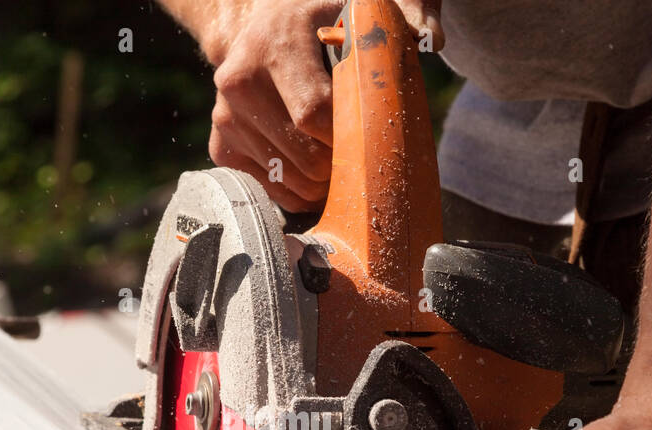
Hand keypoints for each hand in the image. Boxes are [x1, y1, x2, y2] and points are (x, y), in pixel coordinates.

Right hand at [199, 0, 443, 211]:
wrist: (260, 26)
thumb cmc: (320, 19)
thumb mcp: (359, 8)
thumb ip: (400, 17)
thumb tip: (430, 39)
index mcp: (277, 43)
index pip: (315, 114)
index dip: (350, 139)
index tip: (372, 139)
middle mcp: (241, 80)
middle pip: (304, 158)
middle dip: (341, 168)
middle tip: (361, 158)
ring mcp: (226, 116)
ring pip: (288, 181)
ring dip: (322, 184)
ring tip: (337, 162)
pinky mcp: (221, 143)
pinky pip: (269, 189)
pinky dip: (297, 190)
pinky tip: (310, 167)